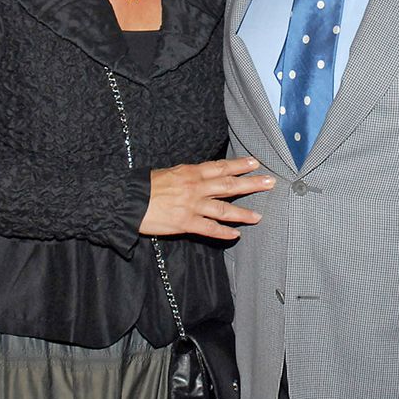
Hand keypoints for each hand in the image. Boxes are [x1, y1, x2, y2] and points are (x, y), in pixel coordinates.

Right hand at [141, 157, 273, 240]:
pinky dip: (223, 232)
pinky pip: (209, 228)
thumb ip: (187, 175)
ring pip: (224, 208)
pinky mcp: (185, 223)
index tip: (255, 162)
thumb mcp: (169, 173)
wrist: (128, 200)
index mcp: (190, 172)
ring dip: (243, 212)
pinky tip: (236, 235)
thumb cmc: (145, 186)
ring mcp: (192, 205)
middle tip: (270, 182)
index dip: (239, 165)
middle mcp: (195, 187)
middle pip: (229, 184)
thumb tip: (200, 175)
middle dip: (251, 183)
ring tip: (259, 216)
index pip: (220, 167)